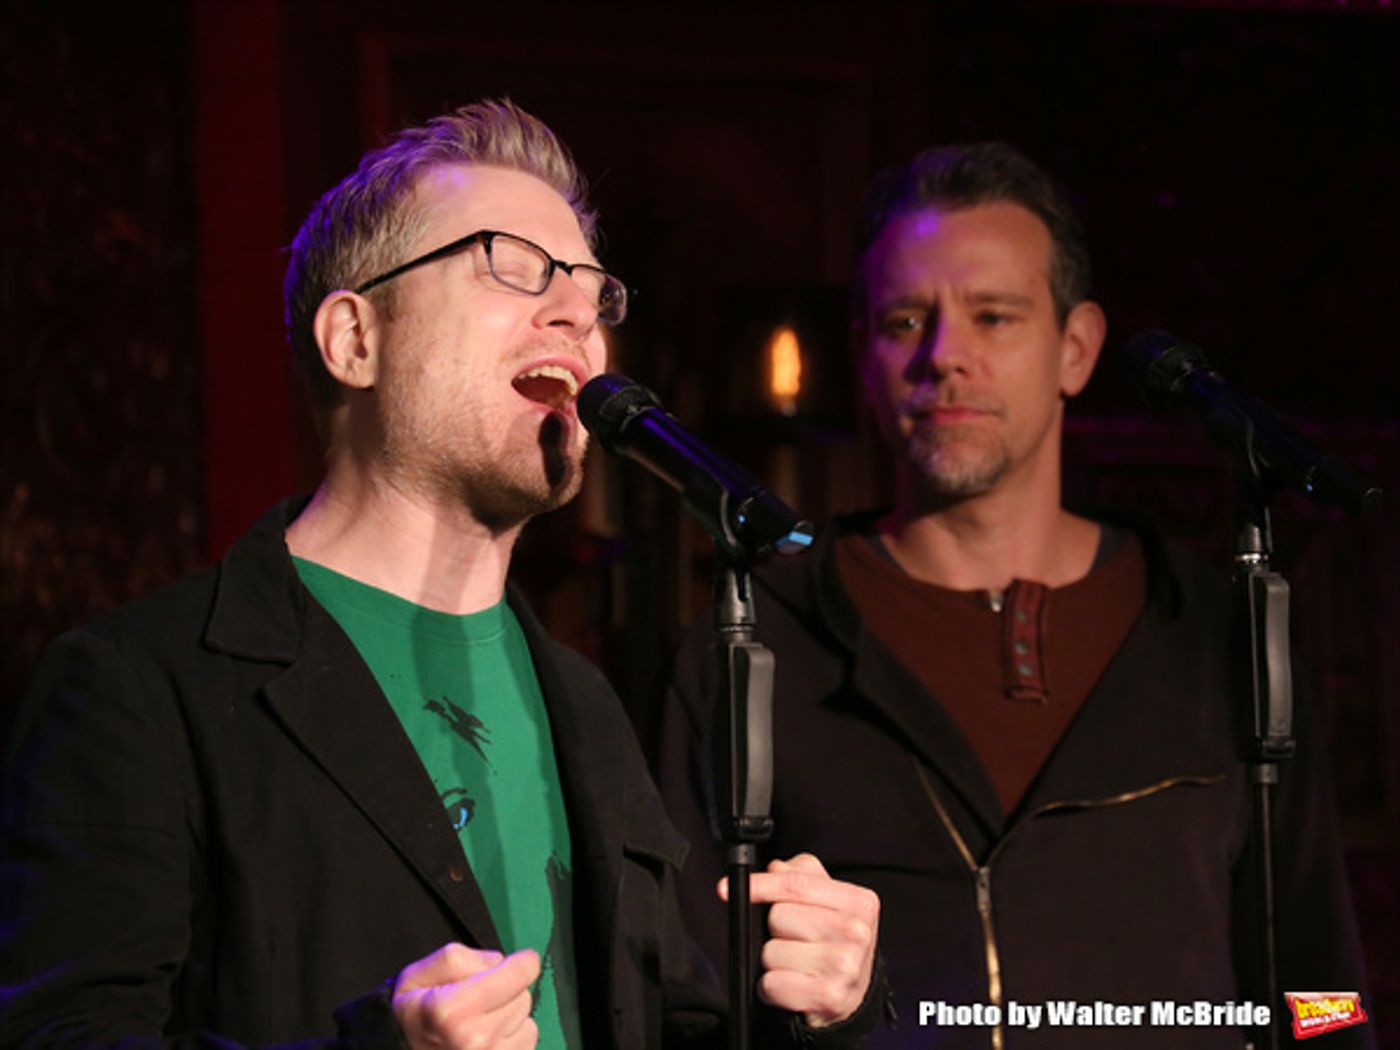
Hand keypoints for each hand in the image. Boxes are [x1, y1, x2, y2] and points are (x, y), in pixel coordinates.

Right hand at [393, 942, 539, 1048]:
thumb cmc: (412, 1017)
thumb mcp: (419, 974)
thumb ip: (461, 958)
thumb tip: (501, 962)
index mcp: (453, 1011)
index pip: (518, 975)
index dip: (523, 962)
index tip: (521, 960)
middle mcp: (475, 1040)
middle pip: (523, 996)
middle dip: (508, 990)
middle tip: (480, 998)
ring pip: (527, 1021)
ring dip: (511, 1016)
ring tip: (480, 1021)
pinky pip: (527, 1043)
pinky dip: (513, 1037)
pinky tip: (489, 1039)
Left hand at [719, 853, 878, 1028]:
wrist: (853, 996)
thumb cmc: (835, 944)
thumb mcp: (829, 903)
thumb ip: (802, 875)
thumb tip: (775, 868)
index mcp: (858, 902)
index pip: (796, 884)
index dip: (759, 885)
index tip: (726, 887)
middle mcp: (856, 933)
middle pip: (779, 917)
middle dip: (774, 929)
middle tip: (794, 940)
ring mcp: (844, 967)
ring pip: (771, 952)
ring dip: (773, 961)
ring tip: (795, 965)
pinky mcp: (829, 997)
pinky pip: (772, 984)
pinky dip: (772, 988)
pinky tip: (791, 985)